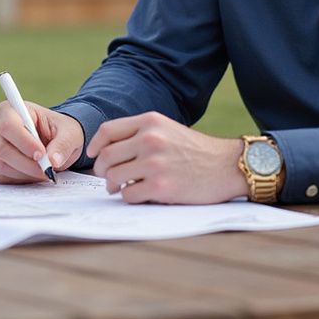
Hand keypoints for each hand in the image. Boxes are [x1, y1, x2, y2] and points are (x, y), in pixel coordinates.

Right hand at [0, 100, 83, 183]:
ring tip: (42, 172)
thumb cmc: (59, 131)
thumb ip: (63, 145)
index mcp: (12, 109)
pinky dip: (18, 179)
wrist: (53, 141)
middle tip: (46, 170)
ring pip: (0, 165)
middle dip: (26, 164)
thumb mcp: (69, 133)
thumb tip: (53, 161)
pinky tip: (31, 174)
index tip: (41, 154)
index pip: (8, 125)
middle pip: (2, 148)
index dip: (23, 142)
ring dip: (24, 173)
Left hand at [87, 112, 246, 204]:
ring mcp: (154, 163)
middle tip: (108, 177)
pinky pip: (128, 194)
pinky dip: (129, 196)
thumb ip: (140, 134)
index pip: (108, 131)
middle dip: (102, 169)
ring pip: (113, 176)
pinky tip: (140, 194)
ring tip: (122, 186)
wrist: (227, 166)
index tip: (92, 155)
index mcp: (150, 122)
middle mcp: (149, 139)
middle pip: (106, 156)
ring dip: (114, 185)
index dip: (95, 145)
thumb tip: (108, 151)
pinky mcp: (160, 187)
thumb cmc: (195, 150)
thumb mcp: (167, 129)